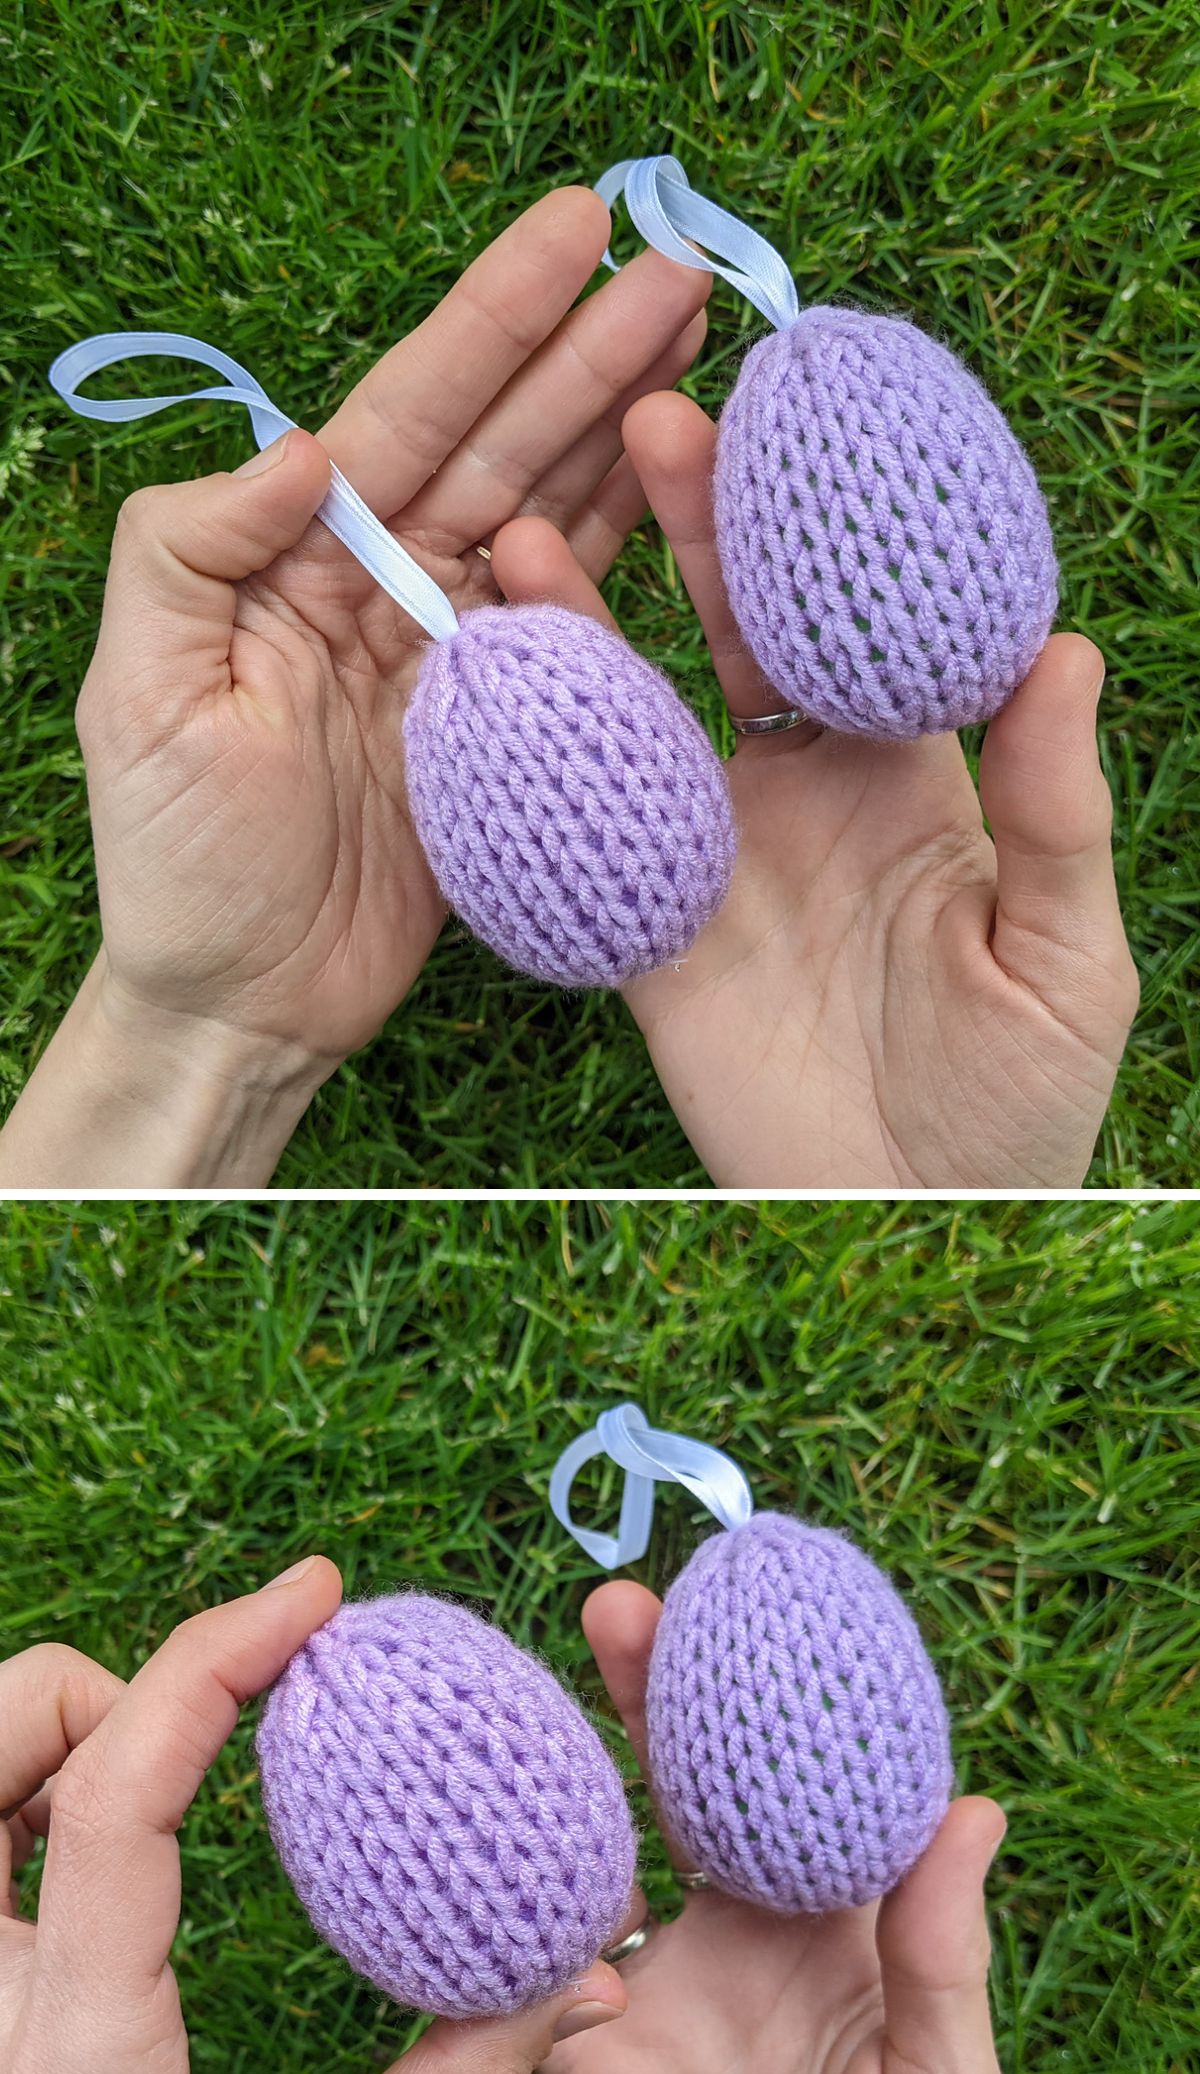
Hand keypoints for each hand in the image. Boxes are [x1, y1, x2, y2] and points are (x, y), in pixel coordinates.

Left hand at [0, 190, 708, 1186]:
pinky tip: (679, 489)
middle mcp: (382, 586)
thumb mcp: (141, 695)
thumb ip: (189, 552)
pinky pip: (577, 626)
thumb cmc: (176, 861)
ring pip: (548, 516)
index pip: (407, 414)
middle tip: (683, 271)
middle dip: (586, 356)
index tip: (574, 229)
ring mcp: (452, 657)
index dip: (491, 322)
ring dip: (622, 433)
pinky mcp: (506, 732)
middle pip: (499, 448)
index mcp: (299, 558)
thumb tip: (300, 448)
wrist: (243, 1006)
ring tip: (700, 345)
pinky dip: (626, 554)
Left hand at [0, 1559, 624, 2073]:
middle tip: (225, 1706)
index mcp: (79, 2066)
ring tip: (163, 1754)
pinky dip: (25, 1784)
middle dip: (109, 1682)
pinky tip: (101, 1822)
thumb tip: (584, 1965)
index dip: (209, 1664)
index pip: (112, 1806)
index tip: (307, 1597)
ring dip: (53, 1726)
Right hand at [491, 388, 1138, 1188]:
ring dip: (588, 629)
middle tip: (653, 426)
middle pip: (740, 636)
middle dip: (697, 533)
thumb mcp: (1064, 957)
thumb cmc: (1018, 1103)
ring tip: (524, 536)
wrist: (911, 1228)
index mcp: (910, 777)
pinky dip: (538, 768)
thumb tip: (1068, 648)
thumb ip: (1055, 810)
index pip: (859, 622)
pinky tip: (493, 685)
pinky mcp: (646, 939)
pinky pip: (585, 841)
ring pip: (643, 720)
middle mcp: (803, 796)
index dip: (826, 529)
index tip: (801, 429)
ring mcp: (716, 861)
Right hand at [543, 1581, 1011, 2073]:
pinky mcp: (592, 2071)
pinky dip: (503, 1930)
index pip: (793, 1782)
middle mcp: (737, 1936)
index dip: (764, 1698)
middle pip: (682, 1792)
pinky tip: (475, 1863)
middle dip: (649, 1698)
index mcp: (832, 1923)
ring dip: (561, 1784)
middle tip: (617, 1608)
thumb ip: (940, 1954)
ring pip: (596, 1864)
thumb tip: (972, 1806)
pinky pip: (533, 1987)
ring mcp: (659, 1996)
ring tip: (520, 1704)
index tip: (743, 1613)